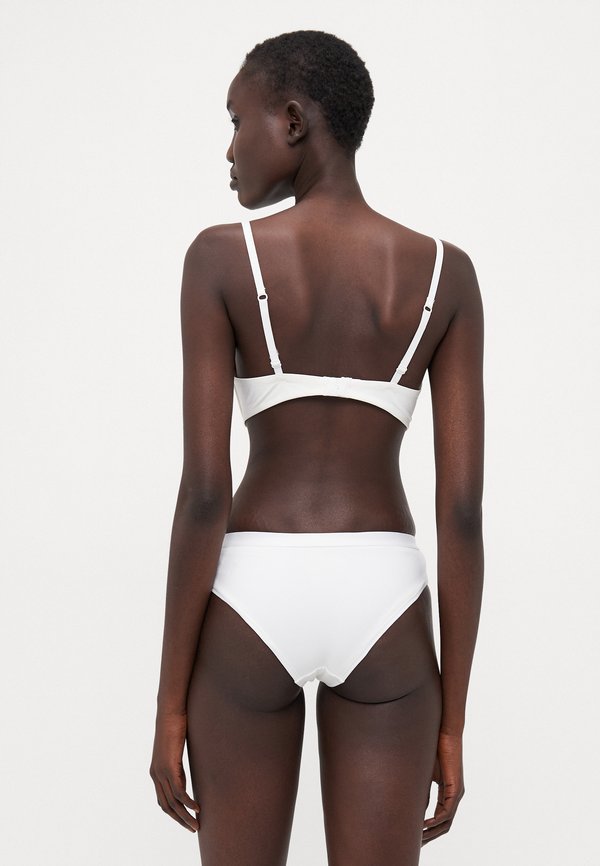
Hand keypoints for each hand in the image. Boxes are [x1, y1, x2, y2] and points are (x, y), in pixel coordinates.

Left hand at [149, 710, 199, 832]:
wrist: (169, 712)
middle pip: (167, 806)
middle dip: (180, 820)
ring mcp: (161, 772)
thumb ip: (177, 764)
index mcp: (156, 772)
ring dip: (185, 816)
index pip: (163, 801)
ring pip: (173, 802)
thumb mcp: (175, 750)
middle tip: (193, 829)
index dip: (174, 814)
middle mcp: (156, 775)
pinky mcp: (169, 767)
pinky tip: (198, 808)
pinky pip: (179, 791)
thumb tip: (184, 773)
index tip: (186, 821)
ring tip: (197, 824)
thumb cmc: (174, 726)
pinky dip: (188, 802)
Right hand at [422, 731, 464, 845]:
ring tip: (419, 839)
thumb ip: (421, 789)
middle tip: (417, 844)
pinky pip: (447, 811)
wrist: (445, 733)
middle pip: (444, 825)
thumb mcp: (424, 773)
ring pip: (446, 821)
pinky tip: (425, 825)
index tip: (415, 835)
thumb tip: (412, 807)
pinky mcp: (456, 788)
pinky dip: (436, 820)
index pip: (439, 818)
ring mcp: (456, 793)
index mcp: (447, 792)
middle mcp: (454, 796)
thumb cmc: (434, 748)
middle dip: (430, 836)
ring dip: (432, 832)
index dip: (428, 829)